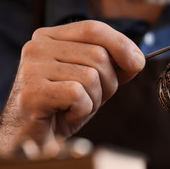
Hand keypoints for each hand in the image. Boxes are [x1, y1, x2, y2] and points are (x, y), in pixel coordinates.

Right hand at [0, 20, 144, 154]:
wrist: (33, 139)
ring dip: (94, 99)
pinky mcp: (32, 91)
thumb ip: (113, 66)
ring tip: (75, 107)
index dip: (121, 44)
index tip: (137, 63)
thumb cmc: (63, 108)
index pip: (93, 29)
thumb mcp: (93, 82)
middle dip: (108, 83)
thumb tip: (137, 59)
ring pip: (91, 76)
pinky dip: (81, 110)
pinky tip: (66, 114)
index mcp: (51, 38)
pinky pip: (78, 94)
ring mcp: (32, 68)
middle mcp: (37, 47)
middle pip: (98, 54)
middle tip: (91, 99)